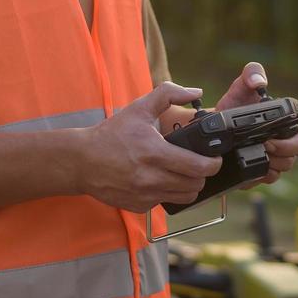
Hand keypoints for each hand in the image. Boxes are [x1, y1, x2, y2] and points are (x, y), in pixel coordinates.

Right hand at [77, 82, 221, 212]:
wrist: (81, 161)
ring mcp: (145, 195)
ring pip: (184, 197)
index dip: (213, 164)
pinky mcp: (139, 206)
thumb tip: (195, 92)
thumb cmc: (110, 135)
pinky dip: (170, 193)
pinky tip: (163, 180)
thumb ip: (168, 94)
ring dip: (190, 186)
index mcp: (154, 153)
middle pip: (195, 185)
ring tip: (186, 173)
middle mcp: (151, 178)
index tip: (216, 159)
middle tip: (201, 165)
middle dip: (203, 175)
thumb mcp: (138, 109)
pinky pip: (165, 203)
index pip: (197, 167)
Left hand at [216, 62, 297, 188]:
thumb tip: (259, 83)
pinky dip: (257, 174)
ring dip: (270, 164)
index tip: (270, 137)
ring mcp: (275, 158)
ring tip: (252, 154)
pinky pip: (267, 179)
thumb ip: (252, 73)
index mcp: (286, 123)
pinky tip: (246, 166)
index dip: (289, 140)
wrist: (214, 128)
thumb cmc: (233, 104)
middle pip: (296, 154)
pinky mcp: (262, 172)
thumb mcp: (241, 85)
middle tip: (263, 146)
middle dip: (281, 152)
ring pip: (283, 168)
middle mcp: (285, 141)